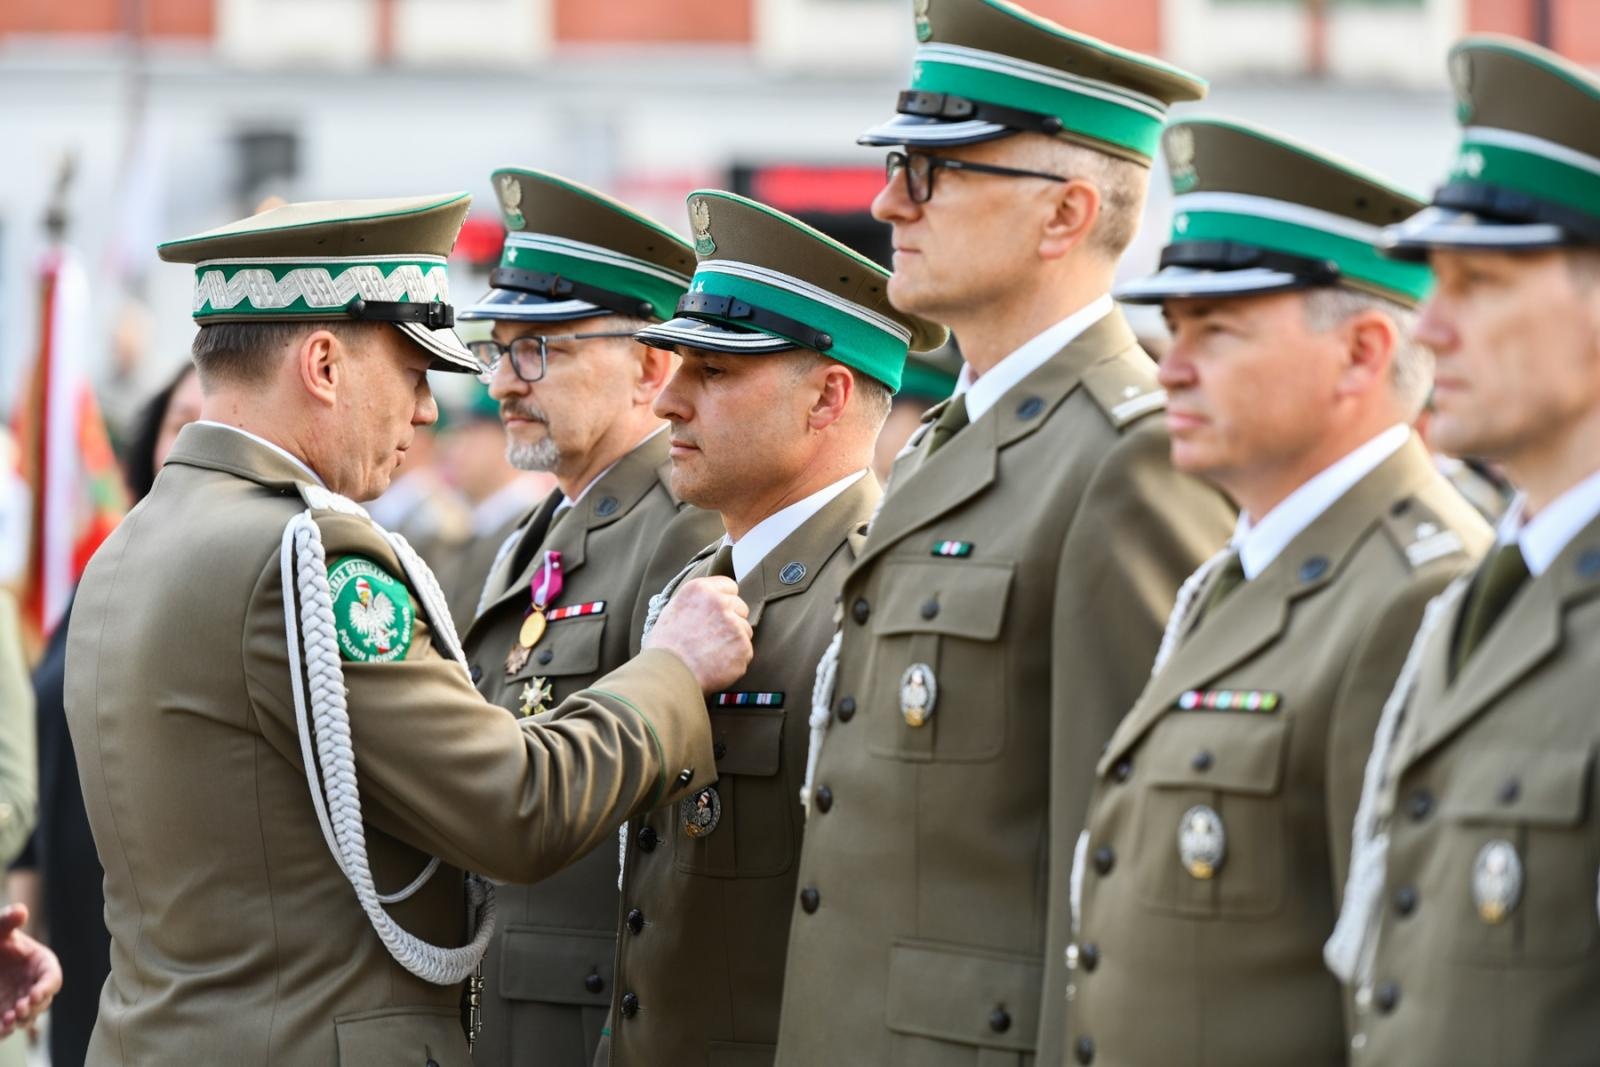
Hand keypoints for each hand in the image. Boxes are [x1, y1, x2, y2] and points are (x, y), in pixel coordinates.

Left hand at [0, 904, 60, 1038]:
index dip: (46, 987)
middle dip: (32, 1008)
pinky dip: (4, 1030)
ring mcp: (18, 1000)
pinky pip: (7, 1026)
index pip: (52, 978)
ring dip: (20, 1021)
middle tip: (19, 1009)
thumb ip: (8, 921)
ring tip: (7, 1021)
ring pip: (27, 1017)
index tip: (35, 994)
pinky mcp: (4, 1012)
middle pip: (42, 1002)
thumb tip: (20, 910)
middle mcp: (33, 984)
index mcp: (40, 964)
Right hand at [645, 577, 753, 692]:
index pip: (730, 586)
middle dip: (732, 620)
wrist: (668, 675)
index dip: (725, 600)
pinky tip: (717, 664)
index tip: (719, 612)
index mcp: (701, 589)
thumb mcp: (673, 610)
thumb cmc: (665, 647)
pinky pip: (746, 651)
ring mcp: (734, 624)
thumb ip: (697, 601)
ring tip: (711, 653)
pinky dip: (735, 660)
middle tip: (713, 637)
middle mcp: (720, 602)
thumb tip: (713, 600)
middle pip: (741, 607)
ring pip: (745, 630)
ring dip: (734, 641)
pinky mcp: (743, 647)